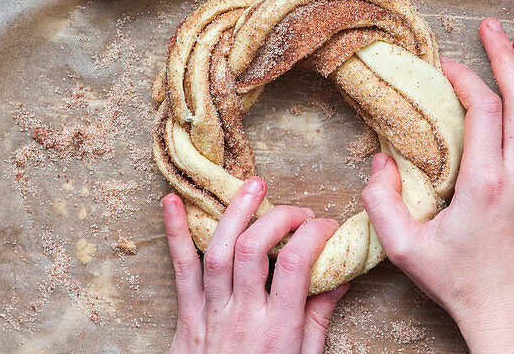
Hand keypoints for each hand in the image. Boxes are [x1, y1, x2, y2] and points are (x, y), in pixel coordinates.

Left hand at [163, 178, 349, 353]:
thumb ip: (318, 317)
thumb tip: (339, 277)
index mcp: (277, 329)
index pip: (295, 264)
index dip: (313, 234)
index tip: (326, 226)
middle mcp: (242, 317)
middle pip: (253, 249)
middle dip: (278, 217)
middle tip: (297, 210)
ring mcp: (210, 314)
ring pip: (218, 252)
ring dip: (235, 212)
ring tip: (253, 185)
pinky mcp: (186, 317)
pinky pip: (180, 270)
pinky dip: (175, 234)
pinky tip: (173, 203)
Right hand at [361, 18, 513, 353]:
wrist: (509, 317)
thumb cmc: (458, 284)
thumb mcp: (405, 250)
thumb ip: (381, 203)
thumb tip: (380, 162)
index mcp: (483, 184)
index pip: (482, 110)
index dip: (467, 79)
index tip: (450, 67)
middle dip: (505, 57)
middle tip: (491, 28)